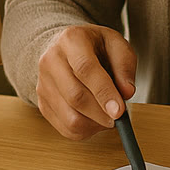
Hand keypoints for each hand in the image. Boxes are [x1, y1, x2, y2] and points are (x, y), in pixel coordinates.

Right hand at [35, 25, 136, 139]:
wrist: (66, 47)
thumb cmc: (94, 46)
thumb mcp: (116, 44)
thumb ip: (125, 66)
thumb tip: (127, 93)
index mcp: (71, 40)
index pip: (85, 69)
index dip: (103, 92)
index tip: (119, 111)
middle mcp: (51, 60)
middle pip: (75, 96)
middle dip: (101, 112)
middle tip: (119, 117)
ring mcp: (43, 84)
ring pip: (69, 116)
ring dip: (95, 123)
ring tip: (108, 115)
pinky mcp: (42, 103)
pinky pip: (65, 127)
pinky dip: (85, 130)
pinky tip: (95, 119)